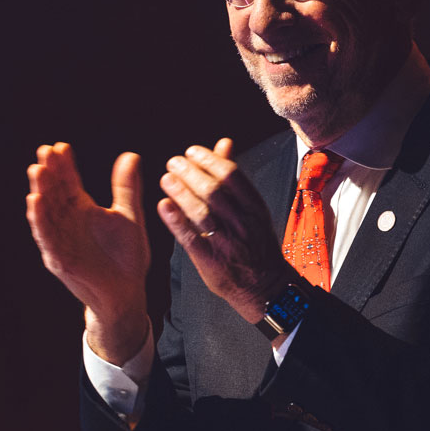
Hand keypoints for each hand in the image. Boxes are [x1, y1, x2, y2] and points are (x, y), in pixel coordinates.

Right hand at [26, 143, 149, 363]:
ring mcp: (61, 240)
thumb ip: (126, 188)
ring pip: (46, 212)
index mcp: (82, 210)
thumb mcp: (128, 216)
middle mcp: (67, 222)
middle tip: (45, 151)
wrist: (127, 293)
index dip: (64, 165)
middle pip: (54, 193)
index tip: (60, 146)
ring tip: (37, 171)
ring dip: (40, 191)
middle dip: (48, 172)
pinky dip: (40, 220)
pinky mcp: (59, 259)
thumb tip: (130, 155)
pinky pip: (46, 238)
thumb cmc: (126, 257)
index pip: (68, 182)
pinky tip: (35, 202)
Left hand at [156, 138, 291, 321]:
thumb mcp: (254, 209)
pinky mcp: (211, 260)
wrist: (266, 287)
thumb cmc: (257, 245)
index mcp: (254, 208)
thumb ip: (235, 178)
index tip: (192, 152)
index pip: (232, 176)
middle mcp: (242, 223)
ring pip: (201, 212)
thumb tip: (223, 144)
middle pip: (214, 191)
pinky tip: (163, 207)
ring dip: (181, 192)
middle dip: (191, 173)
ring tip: (166, 179)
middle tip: (174, 162)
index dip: (209, 160)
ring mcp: (227, 243)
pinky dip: (176, 221)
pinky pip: (191, 237)